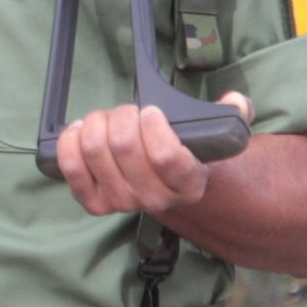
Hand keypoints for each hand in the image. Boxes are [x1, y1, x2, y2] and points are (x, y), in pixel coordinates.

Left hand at [55, 95, 238, 220]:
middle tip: (127, 111)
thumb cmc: (187, 152)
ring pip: (96, 151)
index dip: (152, 125)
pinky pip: (72, 171)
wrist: (167, 185)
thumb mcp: (218, 133)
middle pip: (124, 147)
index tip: (150, 111)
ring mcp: (123, 204)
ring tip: (107, 119)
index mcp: (189, 184)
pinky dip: (71, 144)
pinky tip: (78, 131)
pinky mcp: (95, 204)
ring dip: (97, 123)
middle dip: (122, 116)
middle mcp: (156, 200)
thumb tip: (235, 102)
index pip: (165, 156)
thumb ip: (234, 114)